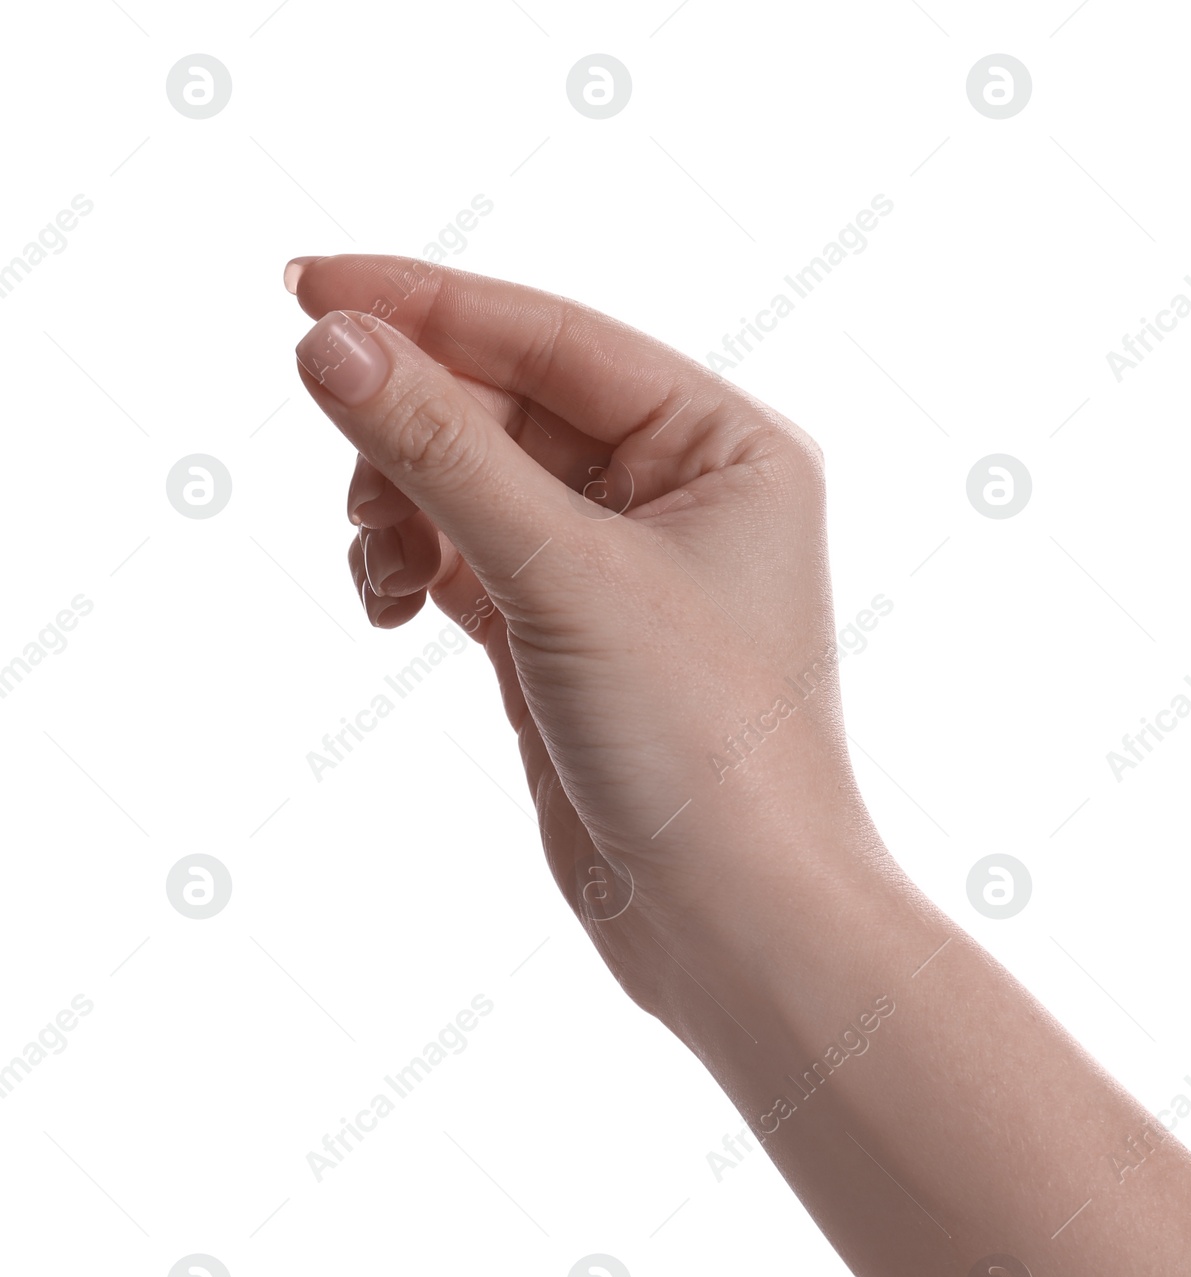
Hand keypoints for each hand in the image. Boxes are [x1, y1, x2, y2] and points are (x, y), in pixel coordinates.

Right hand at [290, 255, 877, 1013]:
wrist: (734, 921)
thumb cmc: (701, 745)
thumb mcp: (564, 576)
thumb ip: (445, 452)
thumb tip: (332, 341)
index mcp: (727, 444)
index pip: (555, 336)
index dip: (427, 306)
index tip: (303, 289)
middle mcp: (683, 492)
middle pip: (508, 404)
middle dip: (414, 432)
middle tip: (350, 484)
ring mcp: (623, 563)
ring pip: (477, 481)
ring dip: (405, 505)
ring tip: (383, 570)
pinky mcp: (570, 631)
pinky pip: (469, 554)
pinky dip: (417, 563)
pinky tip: (390, 604)